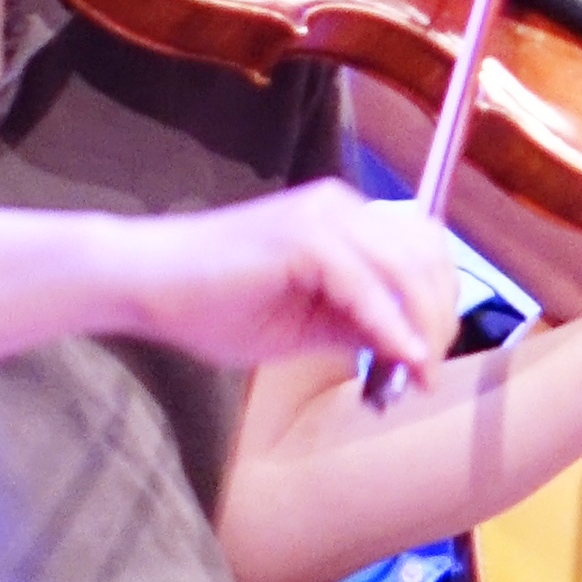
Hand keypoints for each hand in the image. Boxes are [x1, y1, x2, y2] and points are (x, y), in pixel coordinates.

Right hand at [115, 180, 459, 377]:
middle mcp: (341, 208)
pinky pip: (366, 285)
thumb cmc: (213, 305)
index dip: (440, 302)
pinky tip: (398, 360)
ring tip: (416, 373)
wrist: (141, 282)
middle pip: (427, 257)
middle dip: (438, 319)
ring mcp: (322, 216)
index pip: (423, 250)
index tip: (431, 358)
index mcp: (345, 218)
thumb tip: (415, 352)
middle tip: (427, 373)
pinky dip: (390, 325)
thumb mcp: (307, 324)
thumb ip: (360, 327)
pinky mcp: (300, 237)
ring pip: (407, 269)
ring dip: (422, 326)